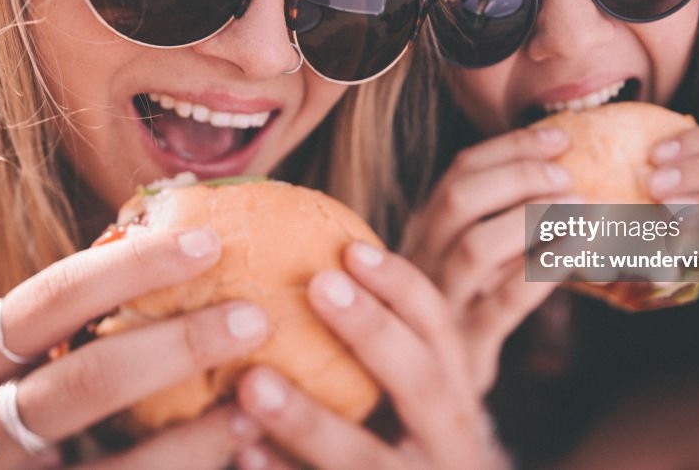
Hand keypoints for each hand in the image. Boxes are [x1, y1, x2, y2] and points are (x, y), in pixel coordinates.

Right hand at [0, 229, 264, 468]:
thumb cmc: (14, 419)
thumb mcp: (21, 368)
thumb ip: (80, 324)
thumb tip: (196, 251)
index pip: (49, 299)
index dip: (130, 266)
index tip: (208, 243)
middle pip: (83, 380)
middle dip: (178, 345)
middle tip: (252, 318)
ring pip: (113, 465)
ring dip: (195, 432)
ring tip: (256, 397)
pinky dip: (186, 464)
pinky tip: (236, 438)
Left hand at [235, 243, 509, 469]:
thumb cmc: (404, 447)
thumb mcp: (415, 401)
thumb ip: (382, 352)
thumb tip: (307, 270)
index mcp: (454, 393)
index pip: (439, 327)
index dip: (401, 286)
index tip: (351, 250)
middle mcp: (447, 440)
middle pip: (420, 380)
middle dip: (372, 330)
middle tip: (317, 284)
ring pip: (365, 458)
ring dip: (309, 419)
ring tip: (253, 382)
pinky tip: (244, 453)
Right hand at [401, 127, 577, 392]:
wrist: (425, 396)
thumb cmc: (463, 314)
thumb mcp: (464, 263)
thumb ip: (495, 222)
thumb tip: (565, 171)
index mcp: (423, 231)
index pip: (458, 172)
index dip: (511, 147)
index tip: (560, 135)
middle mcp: (422, 260)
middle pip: (458, 200)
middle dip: (517, 174)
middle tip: (567, 173)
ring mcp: (441, 304)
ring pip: (476, 247)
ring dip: (530, 217)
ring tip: (577, 206)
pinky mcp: (468, 346)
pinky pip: (505, 304)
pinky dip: (543, 270)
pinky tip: (577, 251)